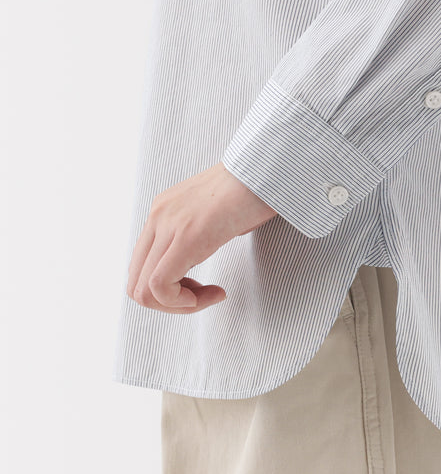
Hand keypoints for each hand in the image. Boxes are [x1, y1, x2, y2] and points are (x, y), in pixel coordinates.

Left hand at [126, 161, 276, 312]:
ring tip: (211, 295)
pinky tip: (215, 293)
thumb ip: (202, 232)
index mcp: (163, 211)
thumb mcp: (218, 214)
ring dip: (180, 305)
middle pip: (136, 284)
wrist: (270, 167)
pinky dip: (186, 302)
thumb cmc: (256, 190)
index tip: (203, 287)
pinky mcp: (186, 237)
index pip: (142, 267)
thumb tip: (204, 255)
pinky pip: (161, 286)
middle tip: (205, 297)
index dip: (170, 290)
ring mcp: (168, 225)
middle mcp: (158, 217)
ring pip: (145, 291)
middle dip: (171, 304)